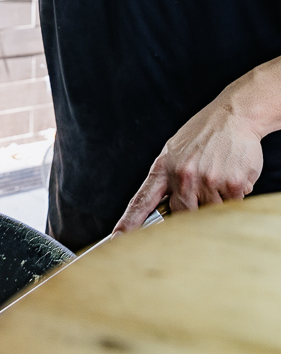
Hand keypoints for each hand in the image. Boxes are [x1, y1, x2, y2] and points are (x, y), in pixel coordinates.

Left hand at [113, 99, 262, 233]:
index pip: (142, 200)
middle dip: (193, 210)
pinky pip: (233, 205)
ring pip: (211, 213)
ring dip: (217, 200)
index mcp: (163, 168)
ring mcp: (207, 180)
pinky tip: (232, 172)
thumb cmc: (203, 134)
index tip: (118, 238)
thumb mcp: (174, 152)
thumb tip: (165, 209)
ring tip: (219, 173)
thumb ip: (169, 180)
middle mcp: (182, 176)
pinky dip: (235, 194)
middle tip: (204, 189)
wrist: (233, 115)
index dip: (129, 222)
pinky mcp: (231, 184)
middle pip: (184, 216)